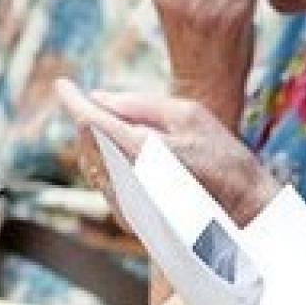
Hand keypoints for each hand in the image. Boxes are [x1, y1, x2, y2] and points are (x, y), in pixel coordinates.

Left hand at [57, 81, 279, 226]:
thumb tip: (99, 99)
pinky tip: (135, 160)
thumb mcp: (190, 115)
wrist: (242, 212)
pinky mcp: (129, 219)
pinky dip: (109, 164)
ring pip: (92, 163)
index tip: (63, 85)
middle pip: (88, 141)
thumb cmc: (223, 158)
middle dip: (92, 119)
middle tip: (111, 106)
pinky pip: (105, 183)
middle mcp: (127, 181)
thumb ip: (141, 105)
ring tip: (133, 135)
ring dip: (100, 143)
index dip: (73, 100)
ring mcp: (126, 205)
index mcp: (142, 152)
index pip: (91, 120)